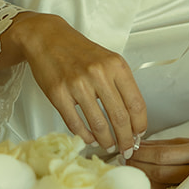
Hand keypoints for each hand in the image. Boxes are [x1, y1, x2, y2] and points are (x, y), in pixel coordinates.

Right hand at [4, 13, 147, 156]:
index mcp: (116, 66)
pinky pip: (75, 123)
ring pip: (98, 124)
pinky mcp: (58, 94)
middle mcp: (98, 74)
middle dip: (125, 140)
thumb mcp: (108, 60)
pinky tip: (90, 139)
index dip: (140, 125)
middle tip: (126, 149)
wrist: (48, 38)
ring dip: (106, 141)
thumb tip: (132, 118)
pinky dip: (85, 136)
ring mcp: (77, 84)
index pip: (136, 103)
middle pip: (120, 117)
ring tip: (109, 146)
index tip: (139, 135)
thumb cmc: (79, 52)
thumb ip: (121, 84)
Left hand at [128, 139, 188, 188]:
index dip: (142, 153)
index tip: (129, 149)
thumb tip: (138, 146)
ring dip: (140, 176)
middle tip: (124, 159)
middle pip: (159, 170)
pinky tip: (140, 182)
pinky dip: (149, 188)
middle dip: (138, 164)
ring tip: (128, 169)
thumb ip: (164, 145)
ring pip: (160, 185)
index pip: (163, 155)